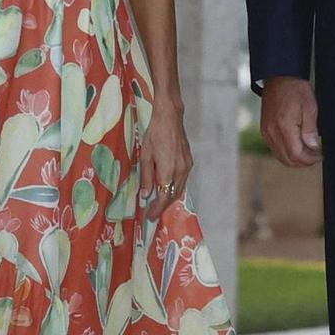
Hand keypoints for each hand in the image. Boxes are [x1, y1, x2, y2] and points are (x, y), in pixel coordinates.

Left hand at [139, 98, 192, 220]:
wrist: (170, 117)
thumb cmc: (154, 134)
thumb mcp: (145, 156)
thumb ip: (146, 177)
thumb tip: (145, 195)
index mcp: (168, 170)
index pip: (163, 197)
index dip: (156, 209)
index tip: (149, 217)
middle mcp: (181, 171)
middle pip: (173, 196)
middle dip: (163, 207)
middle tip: (152, 214)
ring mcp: (187, 166)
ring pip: (179, 189)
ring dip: (169, 198)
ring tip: (158, 204)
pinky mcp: (189, 161)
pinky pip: (182, 181)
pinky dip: (175, 188)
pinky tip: (167, 188)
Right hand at [260, 76, 322, 166]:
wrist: (279, 77)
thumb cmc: (296, 89)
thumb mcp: (310, 107)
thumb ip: (310, 130)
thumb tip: (313, 148)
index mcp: (284, 126)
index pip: (296, 155)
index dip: (310, 159)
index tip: (320, 154)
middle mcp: (271, 132)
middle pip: (287, 160)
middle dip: (304, 161)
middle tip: (316, 154)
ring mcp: (266, 132)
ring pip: (281, 157)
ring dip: (295, 158)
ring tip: (309, 150)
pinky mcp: (265, 130)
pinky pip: (275, 149)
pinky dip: (287, 152)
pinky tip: (298, 144)